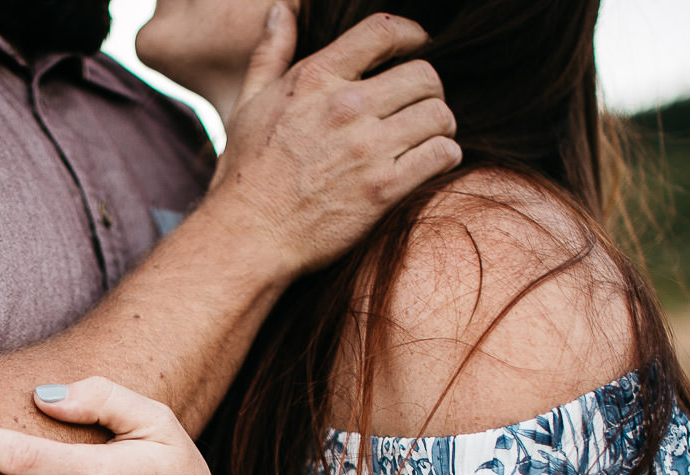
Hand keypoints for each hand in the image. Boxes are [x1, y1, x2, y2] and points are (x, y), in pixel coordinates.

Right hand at [201, 8, 460, 276]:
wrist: (248, 237)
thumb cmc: (245, 174)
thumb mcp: (248, 104)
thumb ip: (270, 53)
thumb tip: (280, 10)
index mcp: (314, 80)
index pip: (383, 32)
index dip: (412, 34)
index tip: (419, 45)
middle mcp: (345, 108)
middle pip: (424, 75)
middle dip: (428, 90)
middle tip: (420, 107)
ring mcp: (367, 149)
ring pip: (440, 115)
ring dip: (440, 125)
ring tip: (427, 137)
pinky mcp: (384, 189)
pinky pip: (442, 155)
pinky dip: (444, 157)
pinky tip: (430, 163)